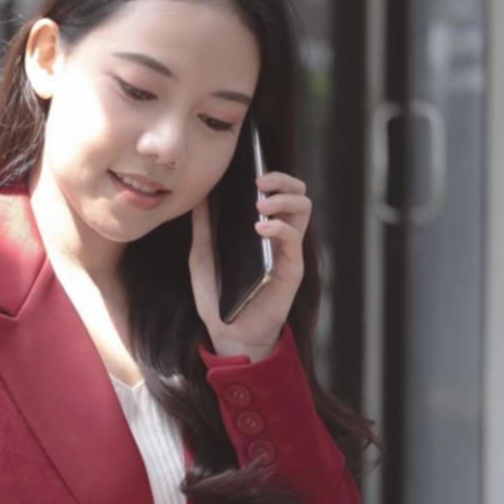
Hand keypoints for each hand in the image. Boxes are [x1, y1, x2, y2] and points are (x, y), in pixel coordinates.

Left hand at [189, 171, 311, 360]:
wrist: (229, 335)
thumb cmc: (218, 299)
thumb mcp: (202, 258)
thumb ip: (203, 229)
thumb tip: (199, 196)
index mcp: (261, 229)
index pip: (276, 191)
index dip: (271, 174)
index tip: (250, 168)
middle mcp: (279, 236)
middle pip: (298, 192)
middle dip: (282, 179)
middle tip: (260, 180)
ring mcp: (288, 250)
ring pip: (304, 208)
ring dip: (285, 198)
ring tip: (261, 204)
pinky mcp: (292, 267)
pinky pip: (295, 237)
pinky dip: (279, 226)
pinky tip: (260, 228)